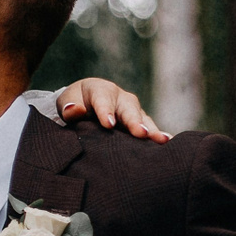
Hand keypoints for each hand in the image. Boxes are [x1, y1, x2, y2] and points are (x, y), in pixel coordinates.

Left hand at [56, 78, 170, 141]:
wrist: (85, 102)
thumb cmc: (75, 102)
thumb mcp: (68, 102)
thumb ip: (69, 107)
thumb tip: (73, 110)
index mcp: (100, 90)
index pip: (103, 99)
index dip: (106, 111)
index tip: (108, 125)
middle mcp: (120, 97)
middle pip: (129, 108)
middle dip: (134, 121)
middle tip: (141, 133)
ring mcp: (132, 109)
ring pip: (142, 118)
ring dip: (152, 130)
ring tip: (162, 140)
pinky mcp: (139, 121)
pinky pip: (149, 128)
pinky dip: (156, 135)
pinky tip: (167, 145)